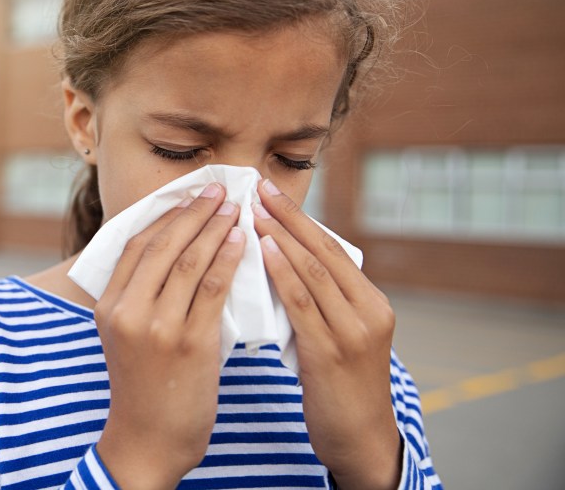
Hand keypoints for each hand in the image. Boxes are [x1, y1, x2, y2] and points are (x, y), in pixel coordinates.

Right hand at [94, 183, 244, 488]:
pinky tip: (242, 241)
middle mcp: (128, 311)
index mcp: (109, 305)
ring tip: (236, 208)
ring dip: (216, 228)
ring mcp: (158, 327)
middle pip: (163, 245)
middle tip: (219, 189)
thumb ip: (140, 297)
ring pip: (190, 261)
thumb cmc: (143, 386)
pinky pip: (213, 288)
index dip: (166, 216)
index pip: (136, 245)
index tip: (190, 196)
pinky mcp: (190, 343)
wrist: (148, 439)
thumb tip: (174, 251)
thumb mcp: (125, 336)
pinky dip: (229, 259)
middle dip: (194, 211)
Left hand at [252, 179, 401, 489]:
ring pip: (314, 271)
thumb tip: (278, 264)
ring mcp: (354, 332)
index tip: (271, 191)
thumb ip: (319, 303)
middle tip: (259, 186)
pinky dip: (283, 273)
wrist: (360, 440)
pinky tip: (264, 251)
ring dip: (282, 237)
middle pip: (325, 251)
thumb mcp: (338, 336)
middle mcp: (369, 311)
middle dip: (290, 216)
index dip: (301, 217)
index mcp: (372, 302)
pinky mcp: (333, 353)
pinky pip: (304, 303)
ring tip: (254, 210)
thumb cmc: (340, 387)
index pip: (333, 248)